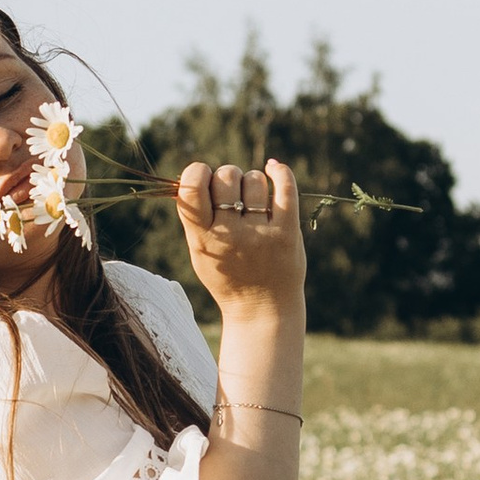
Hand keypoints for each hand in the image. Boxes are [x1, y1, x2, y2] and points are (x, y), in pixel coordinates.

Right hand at [175, 158, 303, 319]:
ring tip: (252, 200)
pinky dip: (279, 172)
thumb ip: (194, 218)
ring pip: (253, 180)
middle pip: (225, 177)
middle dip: (227, 177)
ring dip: (251, 182)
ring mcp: (260, 234)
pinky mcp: (287, 232)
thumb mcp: (199, 252)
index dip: (196, 172)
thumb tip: (193, 174)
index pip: (192, 187)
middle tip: (231, 194)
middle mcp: (230, 235)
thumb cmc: (227, 276)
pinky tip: (273, 169)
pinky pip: (285, 187)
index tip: (203, 178)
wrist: (262, 310)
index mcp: (202, 239)